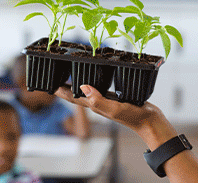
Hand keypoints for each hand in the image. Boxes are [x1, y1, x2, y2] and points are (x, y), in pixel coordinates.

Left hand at [55, 85, 176, 148]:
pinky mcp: (115, 98)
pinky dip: (93, 83)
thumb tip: (82, 87)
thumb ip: (98, 99)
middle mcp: (98, 103)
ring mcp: (106, 101)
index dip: (60, 90)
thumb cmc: (133, 117)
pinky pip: (100, 90)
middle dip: (64, 87)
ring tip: (70, 76)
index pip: (72, 97)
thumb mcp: (114, 108)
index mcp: (95, 105)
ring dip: (77, 85)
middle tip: (54, 77)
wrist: (149, 121)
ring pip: (87, 91)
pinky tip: (95, 79)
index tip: (48, 83)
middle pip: (76, 94)